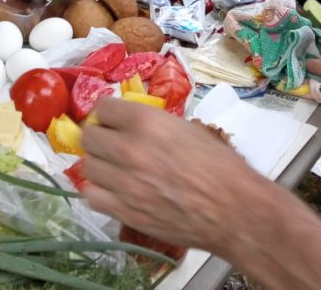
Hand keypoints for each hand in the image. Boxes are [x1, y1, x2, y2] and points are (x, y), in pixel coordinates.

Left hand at [81, 98, 268, 255]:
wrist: (232, 209)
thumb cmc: (220, 166)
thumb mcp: (187, 130)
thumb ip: (153, 124)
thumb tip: (129, 125)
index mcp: (148, 122)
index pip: (103, 108)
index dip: (109, 114)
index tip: (115, 121)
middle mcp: (130, 148)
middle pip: (89, 137)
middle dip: (100, 137)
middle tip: (112, 144)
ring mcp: (124, 182)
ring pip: (88, 166)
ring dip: (100, 165)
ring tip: (116, 169)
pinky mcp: (123, 211)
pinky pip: (91, 195)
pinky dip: (100, 191)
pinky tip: (114, 190)